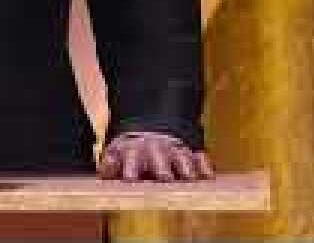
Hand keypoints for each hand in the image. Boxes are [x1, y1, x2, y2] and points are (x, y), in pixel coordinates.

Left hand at [97, 132, 213, 181]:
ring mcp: (175, 152)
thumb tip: (105, 173)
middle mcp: (157, 151)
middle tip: (165, 179)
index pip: (132, 161)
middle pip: (160, 161)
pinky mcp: (192, 155)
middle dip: (163, 170)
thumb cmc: (131, 151)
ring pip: (183, 159)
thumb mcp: (114, 153)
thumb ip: (109, 165)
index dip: (131, 169)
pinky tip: (208, 176)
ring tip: (189, 179)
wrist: (150, 134)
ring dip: (186, 169)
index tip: (131, 179)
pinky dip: (205, 166)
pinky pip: (201, 159)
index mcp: (135, 152)